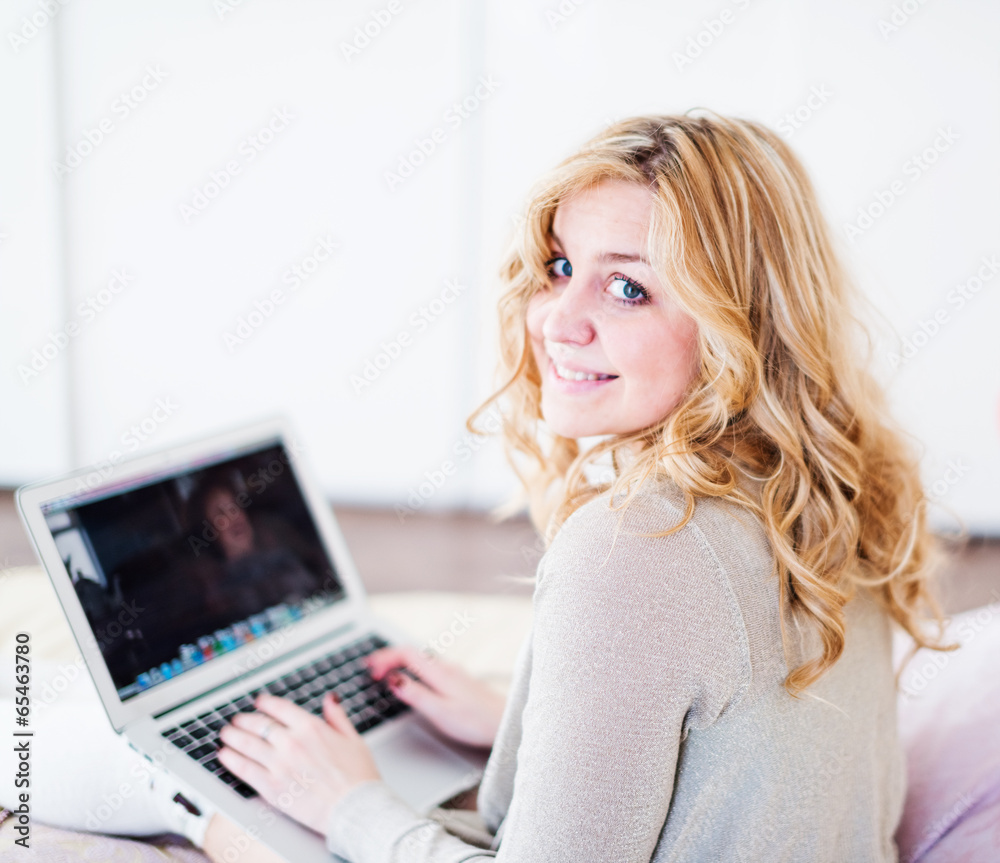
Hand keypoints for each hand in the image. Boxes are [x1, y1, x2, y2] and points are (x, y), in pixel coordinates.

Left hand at [217, 693, 380, 833]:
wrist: (355, 808)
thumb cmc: (358, 776)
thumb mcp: (353, 738)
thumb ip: (337, 717)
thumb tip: (330, 700)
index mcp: (312, 727)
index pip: (281, 708)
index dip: (266, 703)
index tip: (259, 702)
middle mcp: (292, 742)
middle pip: (260, 725)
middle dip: (245, 720)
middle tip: (237, 720)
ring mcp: (280, 764)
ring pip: (248, 744)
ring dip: (233, 737)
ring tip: (226, 735)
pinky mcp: (272, 787)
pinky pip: (245, 769)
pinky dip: (232, 761)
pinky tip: (224, 756)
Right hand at [365, 645, 505, 748]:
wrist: (505, 723)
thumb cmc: (476, 721)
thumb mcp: (441, 712)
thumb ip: (416, 695)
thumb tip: (393, 680)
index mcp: (439, 672)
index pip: (406, 652)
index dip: (385, 657)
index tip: (370, 668)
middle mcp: (446, 667)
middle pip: (412, 653)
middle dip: (389, 657)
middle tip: (370, 668)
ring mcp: (453, 673)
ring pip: (421, 660)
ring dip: (400, 662)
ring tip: (385, 672)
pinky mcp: (458, 681)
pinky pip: (429, 667)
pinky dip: (413, 669)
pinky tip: (412, 680)